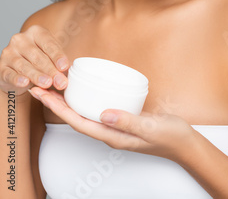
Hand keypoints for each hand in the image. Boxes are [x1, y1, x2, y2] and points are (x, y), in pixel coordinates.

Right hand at [0, 25, 68, 95]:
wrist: (19, 71)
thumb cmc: (40, 60)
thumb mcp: (51, 56)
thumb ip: (59, 61)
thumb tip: (68, 69)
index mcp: (36, 32)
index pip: (49, 44)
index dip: (57, 56)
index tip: (65, 66)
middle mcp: (21, 39)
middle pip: (38, 56)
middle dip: (50, 70)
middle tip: (60, 81)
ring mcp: (9, 52)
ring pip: (24, 65)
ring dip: (37, 76)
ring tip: (47, 83)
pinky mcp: (1, 66)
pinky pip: (10, 73)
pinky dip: (17, 79)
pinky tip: (25, 83)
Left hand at [29, 86, 194, 162]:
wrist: (184, 143)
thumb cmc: (168, 136)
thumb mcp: (150, 127)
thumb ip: (128, 121)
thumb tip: (104, 113)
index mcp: (112, 136)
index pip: (78, 122)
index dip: (59, 108)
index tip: (44, 95)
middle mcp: (109, 132)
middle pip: (76, 117)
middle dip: (56, 103)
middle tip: (40, 86)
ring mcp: (115, 127)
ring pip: (84, 114)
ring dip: (67, 102)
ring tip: (55, 87)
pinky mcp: (121, 119)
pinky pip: (96, 109)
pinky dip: (84, 100)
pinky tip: (84, 91)